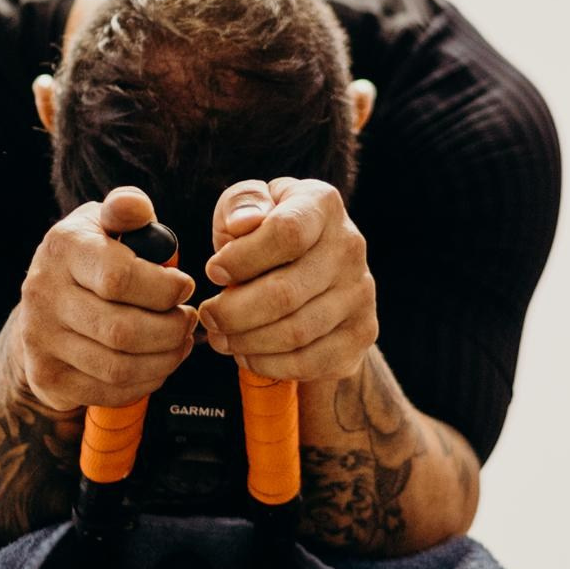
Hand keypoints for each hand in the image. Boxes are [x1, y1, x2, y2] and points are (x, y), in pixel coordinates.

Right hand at [12, 185, 196, 415]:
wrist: (44, 304)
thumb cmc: (92, 256)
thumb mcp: (106, 222)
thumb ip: (127, 209)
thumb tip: (136, 207)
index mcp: (63, 248)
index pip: (118, 277)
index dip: (163, 288)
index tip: (184, 287)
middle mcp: (43, 294)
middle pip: (122, 331)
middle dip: (171, 330)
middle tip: (189, 321)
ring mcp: (40, 340)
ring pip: (118, 368)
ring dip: (164, 360)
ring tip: (181, 342)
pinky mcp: (47, 378)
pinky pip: (108, 392)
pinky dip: (145, 383)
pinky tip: (158, 363)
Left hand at [199, 177, 378, 384]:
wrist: (314, 269)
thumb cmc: (269, 233)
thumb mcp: (250, 205)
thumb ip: (242, 204)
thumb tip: (242, 224)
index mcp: (322, 206)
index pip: (286, 233)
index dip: (242, 258)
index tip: (213, 271)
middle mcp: (350, 247)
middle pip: (286, 293)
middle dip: (233, 312)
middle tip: (208, 315)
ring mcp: (360, 293)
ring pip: (294, 333)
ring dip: (246, 342)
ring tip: (221, 336)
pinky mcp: (361, 333)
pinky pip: (309, 361)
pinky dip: (268, 364)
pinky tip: (246, 353)